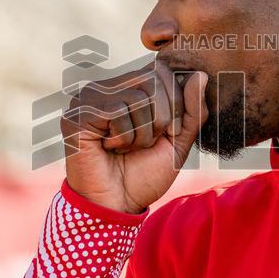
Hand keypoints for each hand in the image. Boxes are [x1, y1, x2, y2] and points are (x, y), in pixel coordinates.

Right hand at [61, 60, 207, 213]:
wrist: (117, 206)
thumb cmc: (144, 175)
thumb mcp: (178, 142)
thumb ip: (192, 110)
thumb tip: (200, 75)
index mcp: (128, 89)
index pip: (162, 71)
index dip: (175, 103)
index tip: (165, 133)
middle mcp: (107, 88)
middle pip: (153, 80)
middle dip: (161, 119)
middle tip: (144, 143)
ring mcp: (89, 98)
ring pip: (137, 98)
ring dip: (141, 134)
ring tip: (125, 149)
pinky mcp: (78, 113)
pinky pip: (117, 113)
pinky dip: (123, 138)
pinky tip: (109, 150)